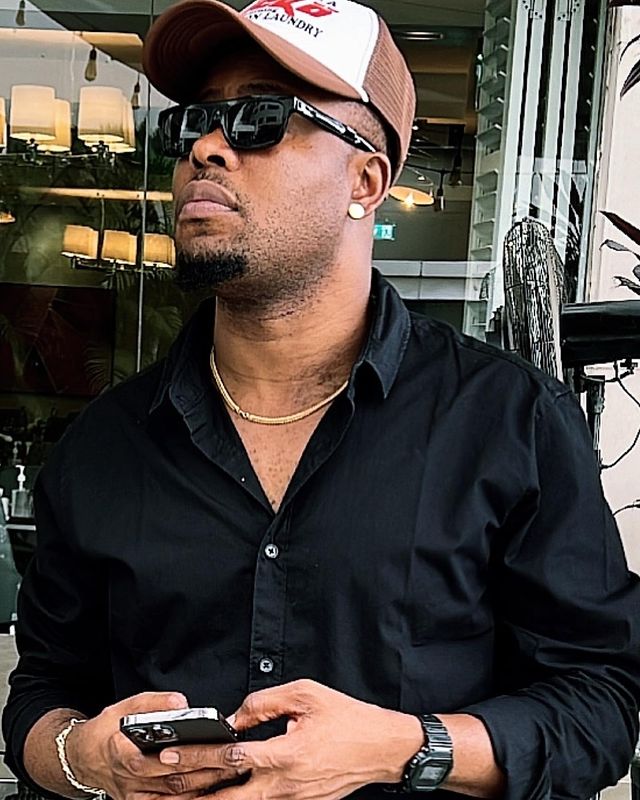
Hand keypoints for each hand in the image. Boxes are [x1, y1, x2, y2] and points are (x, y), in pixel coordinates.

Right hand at [66, 692, 240, 799]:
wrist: (82, 758)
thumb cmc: (106, 731)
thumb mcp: (125, 706)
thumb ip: (154, 703)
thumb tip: (182, 704)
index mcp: (123, 752)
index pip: (159, 757)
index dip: (188, 754)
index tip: (215, 743)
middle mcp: (129, 779)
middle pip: (175, 777)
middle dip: (209, 768)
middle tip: (236, 756)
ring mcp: (135, 796)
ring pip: (176, 795)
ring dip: (206, 785)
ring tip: (232, 771)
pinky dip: (191, 799)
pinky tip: (211, 790)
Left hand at [155, 679, 422, 799]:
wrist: (382, 749)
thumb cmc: (348, 718)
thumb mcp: (306, 695)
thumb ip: (265, 702)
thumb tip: (234, 716)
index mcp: (287, 754)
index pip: (232, 759)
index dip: (200, 757)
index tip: (172, 754)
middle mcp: (285, 785)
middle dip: (191, 796)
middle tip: (162, 790)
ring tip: (179, 799)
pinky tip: (218, 797)